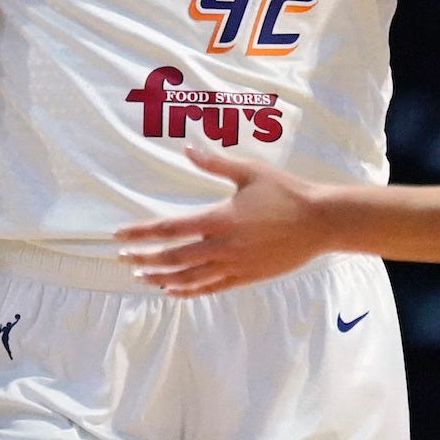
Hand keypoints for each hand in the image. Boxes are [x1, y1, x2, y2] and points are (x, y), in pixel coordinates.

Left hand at [115, 147, 334, 295]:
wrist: (320, 222)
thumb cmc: (286, 191)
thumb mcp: (249, 171)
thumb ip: (215, 164)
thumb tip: (187, 148)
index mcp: (219, 218)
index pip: (169, 228)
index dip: (141, 232)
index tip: (119, 234)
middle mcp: (222, 246)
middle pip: (172, 257)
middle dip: (144, 258)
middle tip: (122, 258)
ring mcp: (234, 264)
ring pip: (188, 277)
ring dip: (161, 277)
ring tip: (142, 275)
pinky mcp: (246, 276)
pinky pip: (210, 288)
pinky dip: (187, 290)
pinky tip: (172, 290)